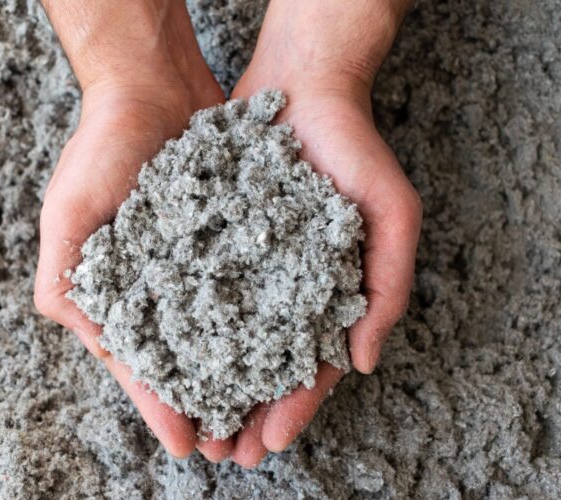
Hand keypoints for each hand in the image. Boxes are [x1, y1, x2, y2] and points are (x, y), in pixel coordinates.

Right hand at [35, 0, 224, 457]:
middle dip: (205, 401)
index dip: (159, 403)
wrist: (152, 86)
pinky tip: (286, 345)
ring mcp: (195, 263)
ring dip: (239, 372)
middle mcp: (157, 284)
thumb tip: (87, 341)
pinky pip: (251, 285)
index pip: (138, 360)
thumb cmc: (102, 148)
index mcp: (114, 291)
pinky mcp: (230, 238)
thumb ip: (67, 281)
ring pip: (222, 330)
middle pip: (184, 357)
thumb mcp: (69, 214)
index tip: (188, 444)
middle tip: (234, 446)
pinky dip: (265, 316)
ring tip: (264, 412)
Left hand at [216, 0, 421, 466]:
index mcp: (331, 293)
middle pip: (265, 363)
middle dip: (248, 410)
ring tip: (193, 424)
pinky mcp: (212, 239)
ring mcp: (249, 265)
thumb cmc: (357, 150)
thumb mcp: (393, 214)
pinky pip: (196, 288)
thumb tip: (363, 363)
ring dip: (212, 383)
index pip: (314, 365)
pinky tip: (167, 355)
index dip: (296, 406)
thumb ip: (388, 286)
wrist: (303, 86)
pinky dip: (184, 324)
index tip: (270, 441)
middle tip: (224, 453)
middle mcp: (286, 288)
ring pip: (227, 337)